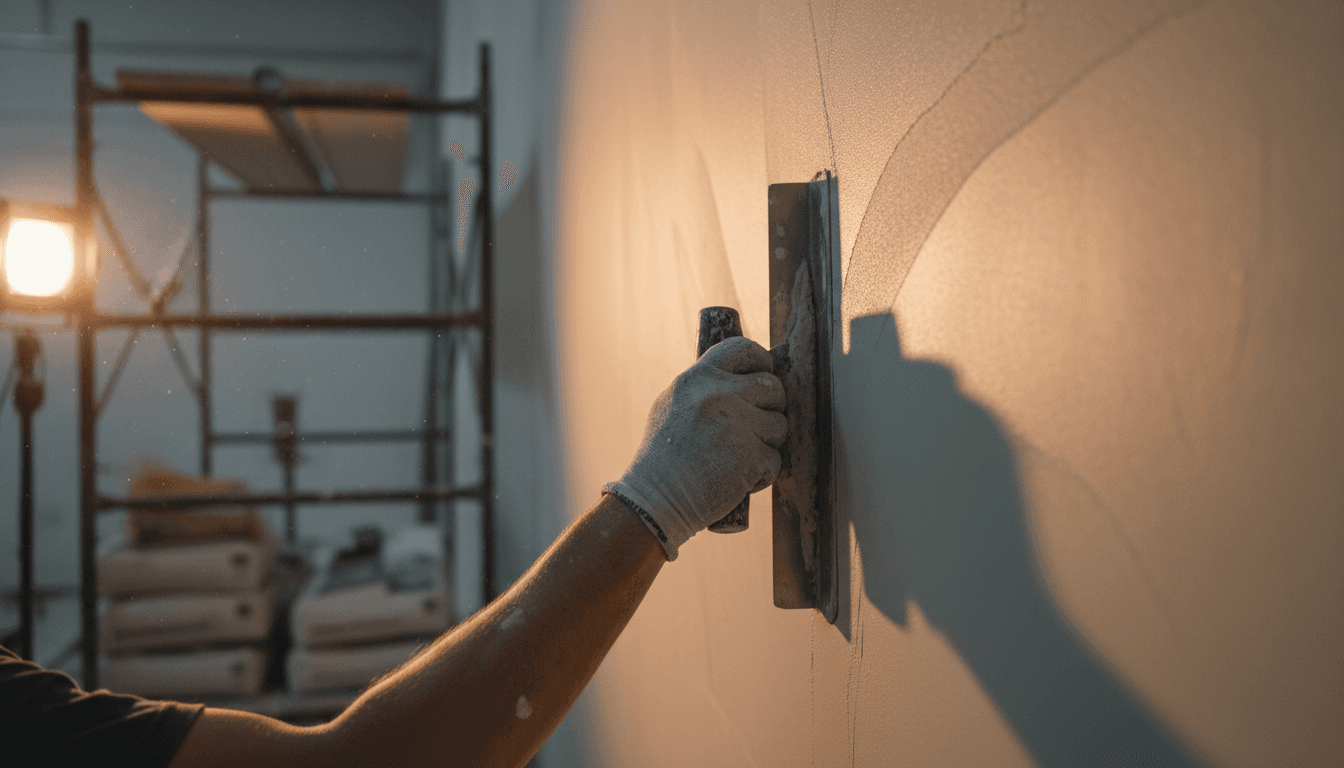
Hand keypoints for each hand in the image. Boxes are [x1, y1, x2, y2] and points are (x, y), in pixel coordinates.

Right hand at [604, 336, 786, 558]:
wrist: (654, 500)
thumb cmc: (664, 457)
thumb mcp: (673, 406)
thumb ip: (706, 388)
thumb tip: (746, 376)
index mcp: (698, 379)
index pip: (742, 349)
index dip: (762, 362)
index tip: (764, 375)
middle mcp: (718, 395)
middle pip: (772, 388)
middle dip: (769, 409)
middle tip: (751, 430)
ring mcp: (736, 425)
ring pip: (779, 426)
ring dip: (765, 445)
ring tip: (735, 458)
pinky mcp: (750, 456)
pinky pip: (775, 460)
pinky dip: (761, 474)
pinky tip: (735, 479)